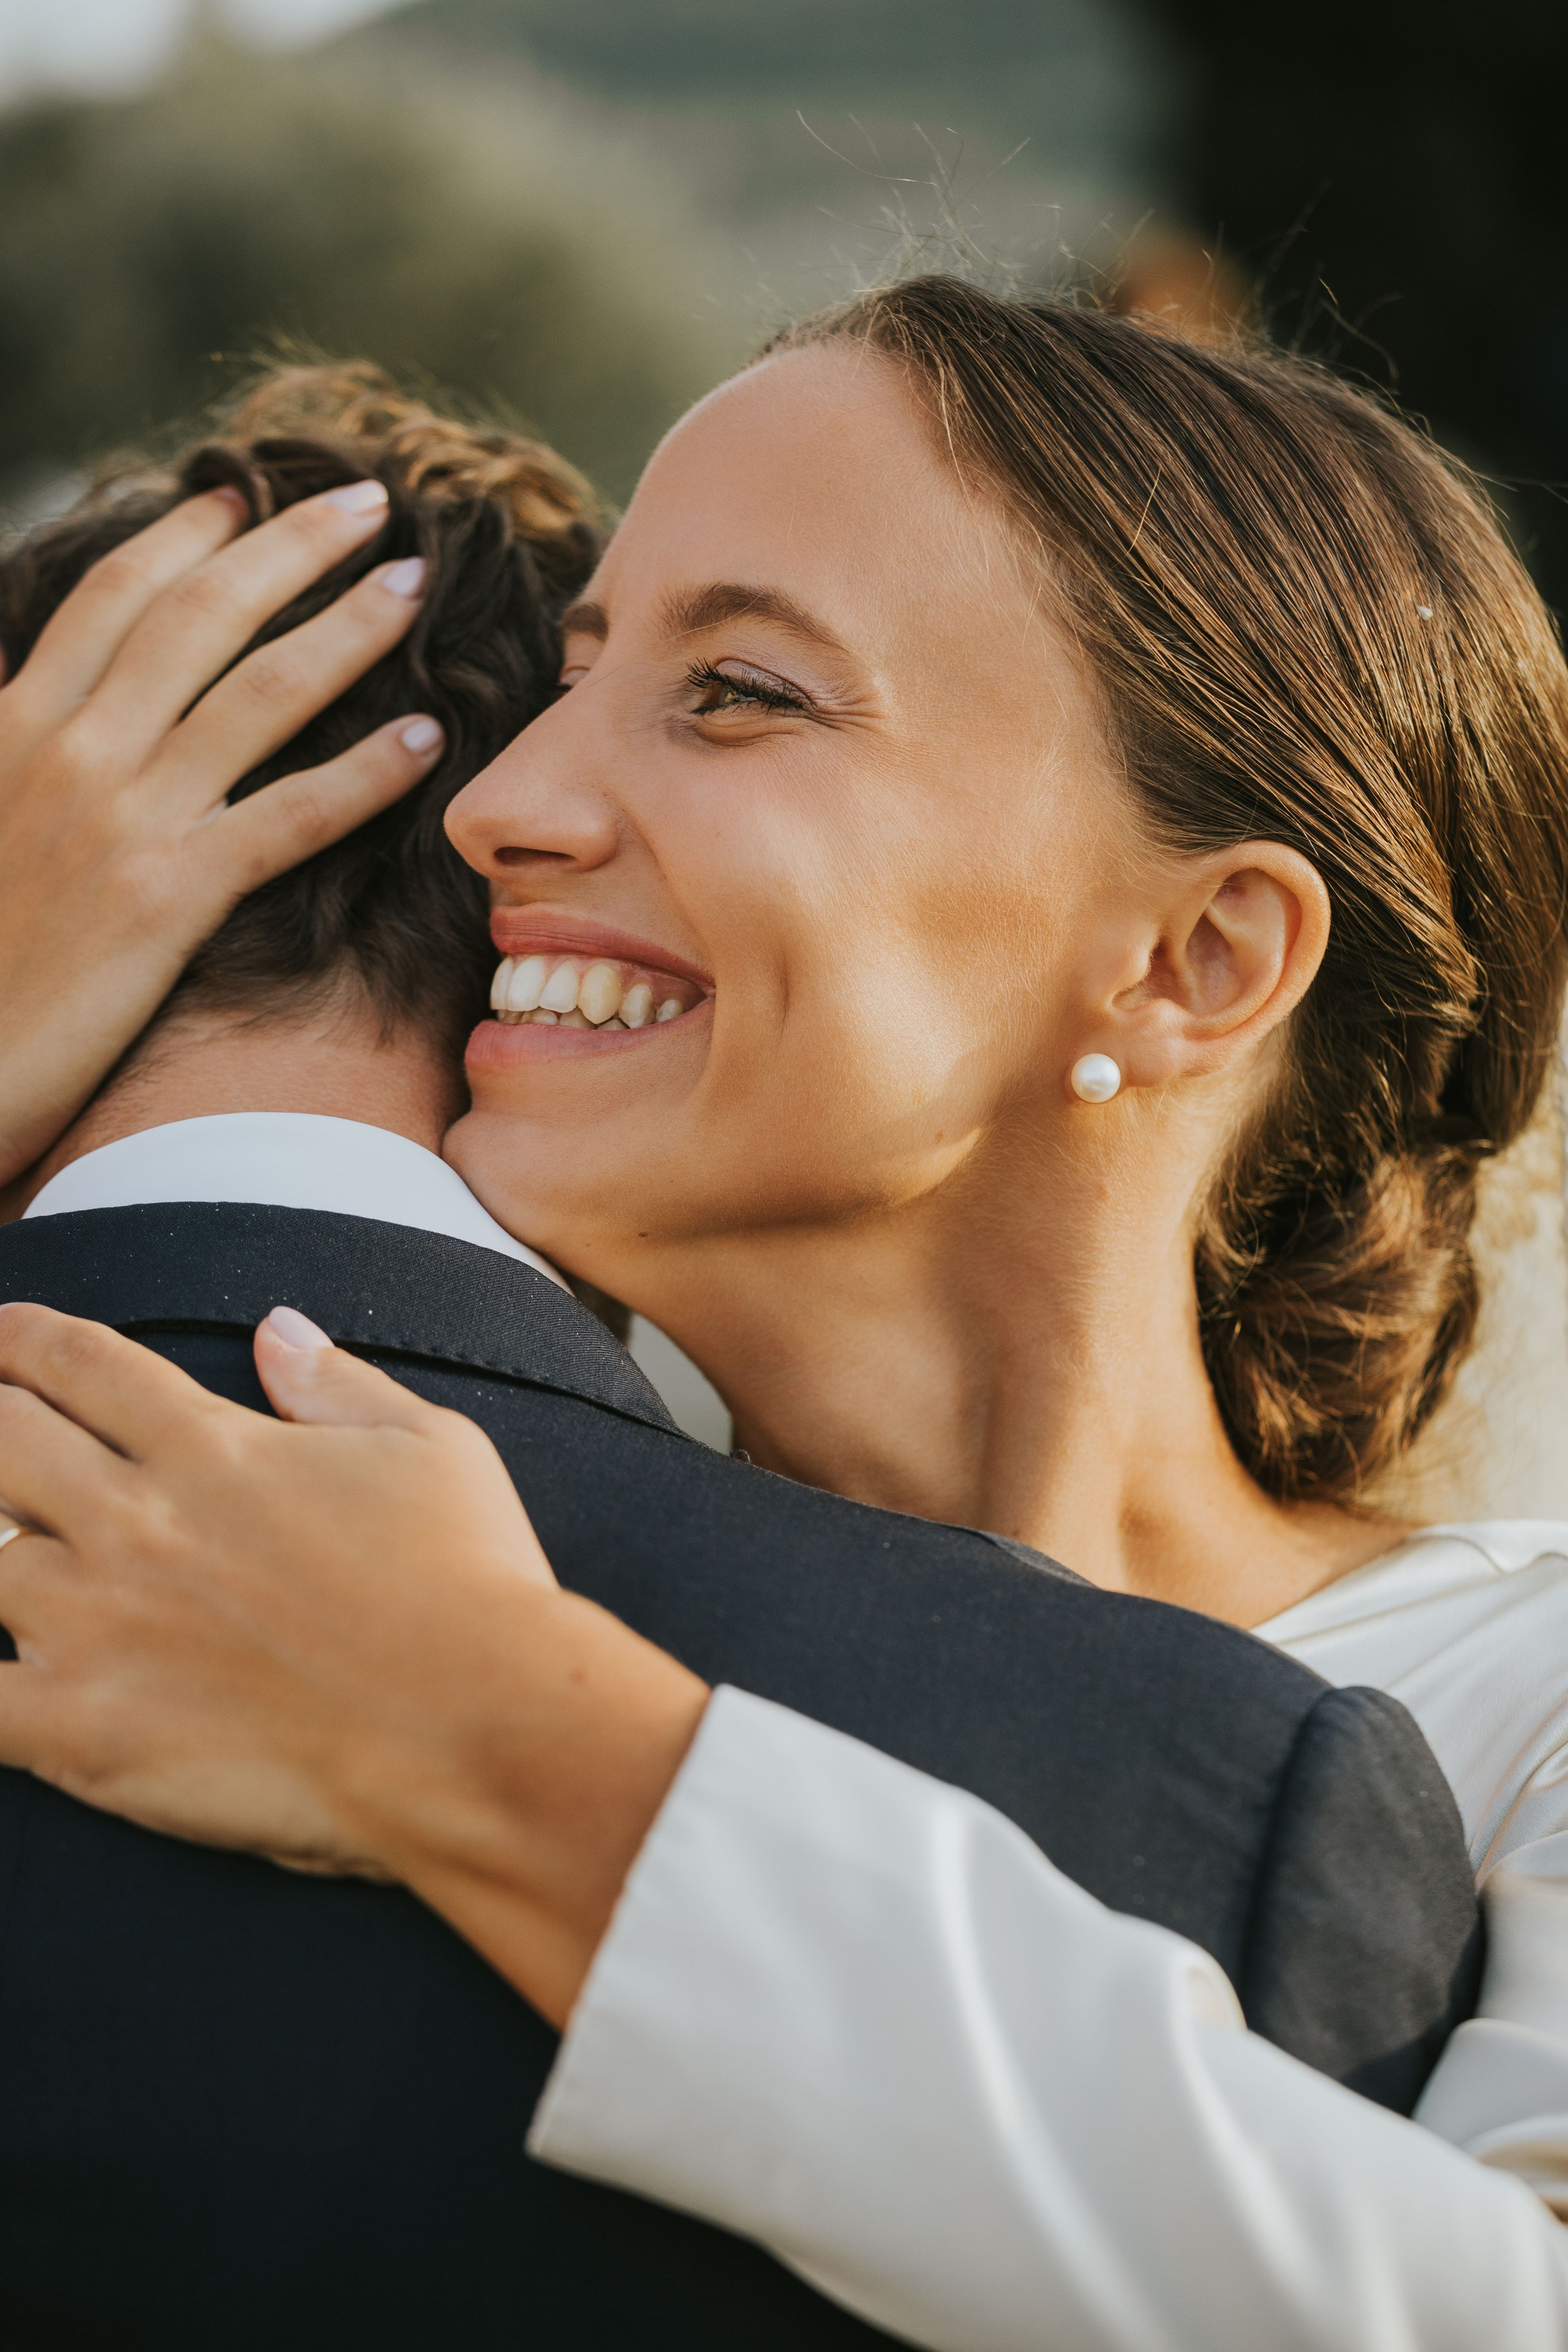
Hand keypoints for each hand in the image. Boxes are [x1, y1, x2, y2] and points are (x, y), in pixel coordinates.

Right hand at [0, 483, 445, 1185]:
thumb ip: (11, 748)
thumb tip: (27, 687)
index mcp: (12, 723)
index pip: (111, 596)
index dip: (184, 535)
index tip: (244, 493)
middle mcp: (68, 749)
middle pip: (198, 615)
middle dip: (290, 547)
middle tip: (371, 503)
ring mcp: (121, 818)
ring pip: (258, 694)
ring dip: (347, 629)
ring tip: (417, 587)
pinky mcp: (169, 897)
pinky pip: (290, 816)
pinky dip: (366, 773)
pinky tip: (427, 738)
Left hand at [0, 1301, 708, 2026]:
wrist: (481, 1728)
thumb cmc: (473, 1586)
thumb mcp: (432, 1445)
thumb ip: (338, 1382)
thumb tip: (274, 1328)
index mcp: (212, 1446)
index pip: (79, 1365)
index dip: (23, 1343)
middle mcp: (136, 1521)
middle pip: (0, 1440)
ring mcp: (99, 1625)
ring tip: (5, 1561)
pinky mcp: (85, 1731)